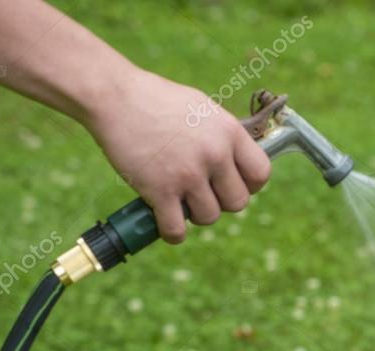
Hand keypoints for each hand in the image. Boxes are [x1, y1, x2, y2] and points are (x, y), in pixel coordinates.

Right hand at [81, 69, 270, 242]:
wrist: (114, 95)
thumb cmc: (156, 100)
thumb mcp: (203, 109)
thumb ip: (223, 136)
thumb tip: (239, 162)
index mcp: (229, 132)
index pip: (260, 173)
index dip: (250, 185)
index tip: (233, 184)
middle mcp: (214, 154)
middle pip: (238, 202)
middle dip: (221, 202)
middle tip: (201, 192)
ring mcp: (188, 173)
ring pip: (209, 217)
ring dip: (195, 214)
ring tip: (179, 199)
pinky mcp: (160, 190)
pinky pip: (177, 229)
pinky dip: (172, 232)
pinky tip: (165, 221)